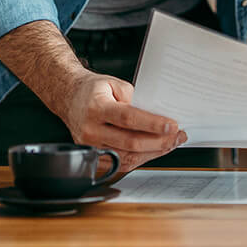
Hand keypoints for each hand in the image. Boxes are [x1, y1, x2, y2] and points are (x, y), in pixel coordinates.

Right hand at [59, 70, 186, 171]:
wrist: (69, 98)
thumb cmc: (92, 90)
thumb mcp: (113, 83)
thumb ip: (134, 97)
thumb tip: (155, 114)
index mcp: (97, 108)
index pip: (129, 119)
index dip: (152, 124)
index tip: (172, 126)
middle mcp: (91, 130)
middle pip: (130, 142)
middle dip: (159, 142)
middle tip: (177, 136)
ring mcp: (91, 146)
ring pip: (126, 157)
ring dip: (153, 153)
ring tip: (170, 144)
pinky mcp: (93, 156)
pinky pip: (120, 163)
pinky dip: (140, 159)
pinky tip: (153, 151)